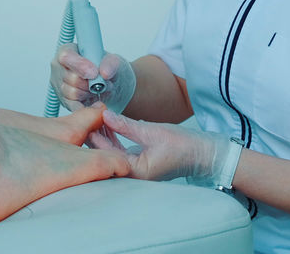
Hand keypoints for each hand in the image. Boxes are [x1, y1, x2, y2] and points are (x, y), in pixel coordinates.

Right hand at [50, 44, 136, 113]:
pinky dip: (87, 106)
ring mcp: (60, 85)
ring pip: (72, 93)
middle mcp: (59, 67)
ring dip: (90, 93)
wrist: (113, 86)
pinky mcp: (64, 102)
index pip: (66, 56)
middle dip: (90, 83)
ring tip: (99, 89)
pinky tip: (96, 102)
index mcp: (68, 50)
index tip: (94, 73)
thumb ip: (111, 64)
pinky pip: (73, 107)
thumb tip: (104, 72)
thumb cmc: (110, 69)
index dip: (80, 65)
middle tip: (103, 82)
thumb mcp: (115, 62)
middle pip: (70, 78)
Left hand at [99, 109, 236, 186]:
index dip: (95, 136)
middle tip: (86, 118)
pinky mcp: (139, 164)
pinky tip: (108, 126)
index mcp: (136, 172)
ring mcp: (136, 170)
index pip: (107, 154)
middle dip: (97, 137)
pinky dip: (114, 140)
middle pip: (106, 156)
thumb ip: (126, 125)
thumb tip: (105, 115)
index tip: (86, 120)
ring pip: (112, 153)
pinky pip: (120, 152)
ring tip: (96, 119)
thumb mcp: (152, 131)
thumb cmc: (183, 145)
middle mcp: (133, 175)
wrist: (203, 154)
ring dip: (105, 137)